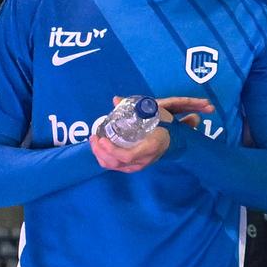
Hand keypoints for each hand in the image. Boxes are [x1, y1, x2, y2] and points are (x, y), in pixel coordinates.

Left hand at [88, 96, 213, 171]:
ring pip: (114, 166)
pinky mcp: (133, 167)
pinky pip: (115, 166)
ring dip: (100, 155)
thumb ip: (135, 108)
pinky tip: (101, 148)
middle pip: (117, 162)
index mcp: (149, 147)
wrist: (172, 141)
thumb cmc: (163, 127)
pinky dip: (104, 158)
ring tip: (94, 142)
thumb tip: (116, 99)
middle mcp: (143, 160)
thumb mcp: (153, 115)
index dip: (112, 150)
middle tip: (94, 137)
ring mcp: (138, 165)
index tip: (102, 139)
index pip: (128, 156)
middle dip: (100, 151)